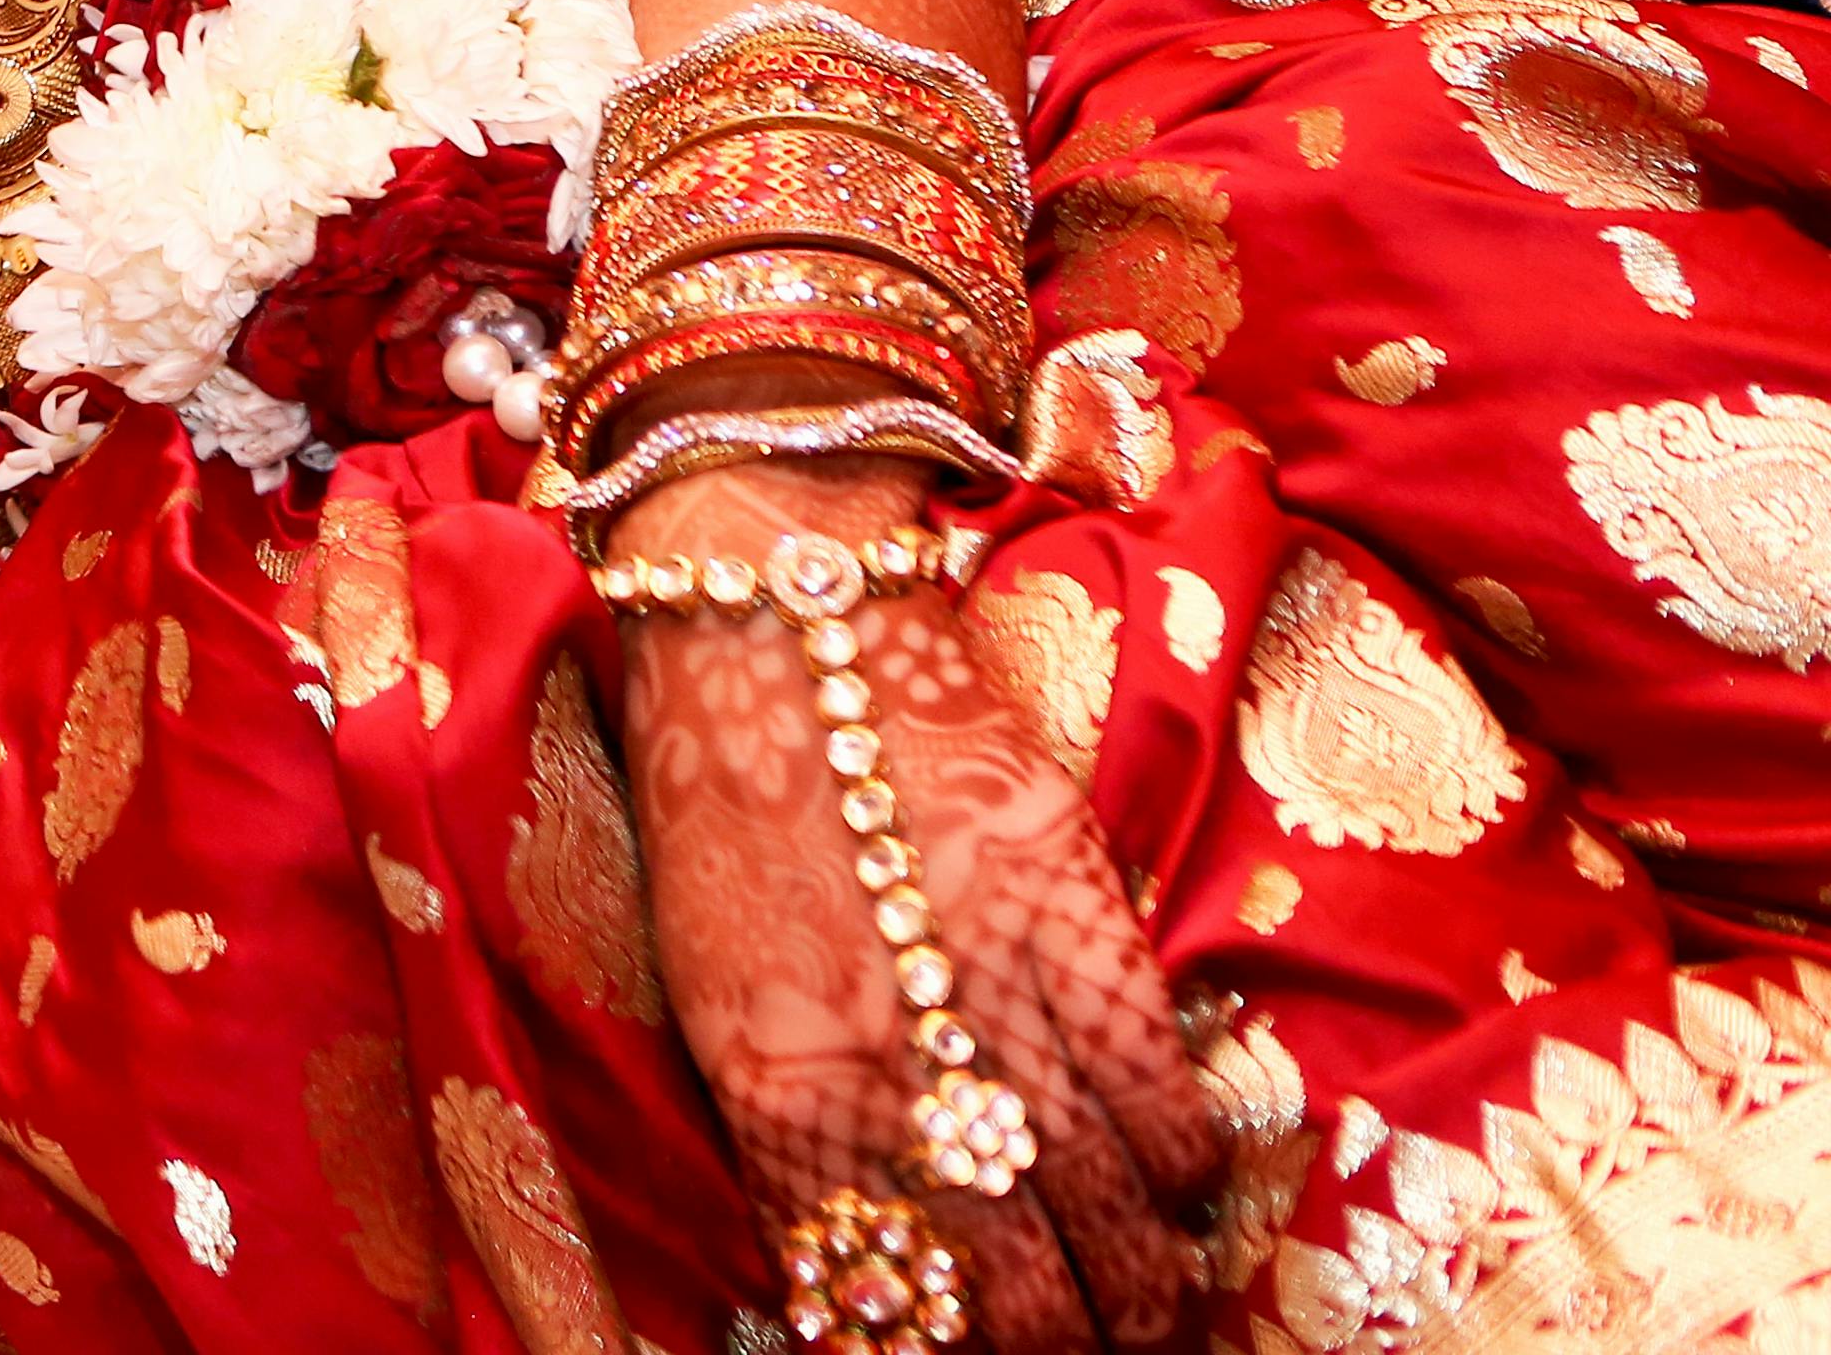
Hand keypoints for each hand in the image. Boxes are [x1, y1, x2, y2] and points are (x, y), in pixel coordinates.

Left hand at [609, 456, 1226, 1350]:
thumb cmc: (725, 800)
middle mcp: (893, 1073)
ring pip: (1112, 1227)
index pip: (882, 1298)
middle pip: (1020, 1299)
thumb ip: (799, 1121)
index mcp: (781, 1096)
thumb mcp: (719, 985)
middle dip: (1063, 1343)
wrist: (772, 623)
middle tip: (1087, 1337)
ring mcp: (993, 1001)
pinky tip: (1179, 1181)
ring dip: (1144, 1289)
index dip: (939, 1353)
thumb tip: (859, 1243)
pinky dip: (1184, 1168)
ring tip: (1152, 1303)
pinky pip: (1165, 1105)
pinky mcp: (1074, 924)